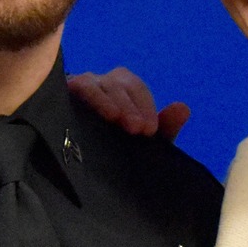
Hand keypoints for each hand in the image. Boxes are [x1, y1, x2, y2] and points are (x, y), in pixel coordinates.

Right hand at [67, 67, 190, 141]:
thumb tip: (183, 108)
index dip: (146, 107)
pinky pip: (76, 87)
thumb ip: (165, 127)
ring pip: (96, 83)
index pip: (136, 89)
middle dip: (130, 106)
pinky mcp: (64, 94)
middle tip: (138, 130)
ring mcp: (82, 86)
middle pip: (119, 84)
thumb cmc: (116, 146)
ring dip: (108, 99)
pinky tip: (92, 111)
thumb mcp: (142, 141)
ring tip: (116, 118)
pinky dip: (88, 97)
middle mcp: (103, 83)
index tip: (150, 131)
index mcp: (124, 89)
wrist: (77, 163)